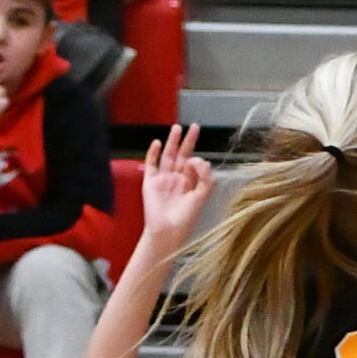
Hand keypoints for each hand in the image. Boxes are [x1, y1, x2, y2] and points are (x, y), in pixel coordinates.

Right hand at [138, 124, 214, 252]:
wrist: (167, 231)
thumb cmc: (185, 218)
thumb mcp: (200, 198)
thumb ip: (205, 180)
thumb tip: (204, 161)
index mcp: (190, 182)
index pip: (195, 164)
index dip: (198, 161)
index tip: (198, 164)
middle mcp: (177, 178)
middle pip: (183, 155)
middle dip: (188, 141)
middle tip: (194, 126)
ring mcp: (163, 178)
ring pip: (168, 156)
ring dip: (172, 142)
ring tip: (177, 128)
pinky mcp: (150, 181)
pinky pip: (151, 164)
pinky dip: (152, 153)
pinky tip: (157, 142)